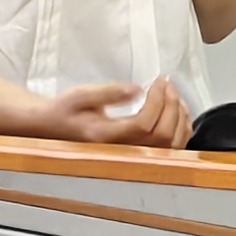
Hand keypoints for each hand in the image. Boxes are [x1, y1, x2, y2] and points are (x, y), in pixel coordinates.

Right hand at [22, 77, 188, 147]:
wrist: (55, 127)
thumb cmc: (66, 110)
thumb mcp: (80, 95)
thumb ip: (109, 93)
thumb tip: (138, 90)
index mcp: (105, 137)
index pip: (143, 125)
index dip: (158, 101)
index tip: (158, 80)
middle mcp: (122, 151)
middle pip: (162, 135)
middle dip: (171, 105)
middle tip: (167, 82)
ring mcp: (133, 155)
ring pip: (171, 144)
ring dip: (180, 116)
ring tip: (173, 93)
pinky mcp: (140, 152)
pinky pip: (171, 147)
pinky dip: (181, 128)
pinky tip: (176, 110)